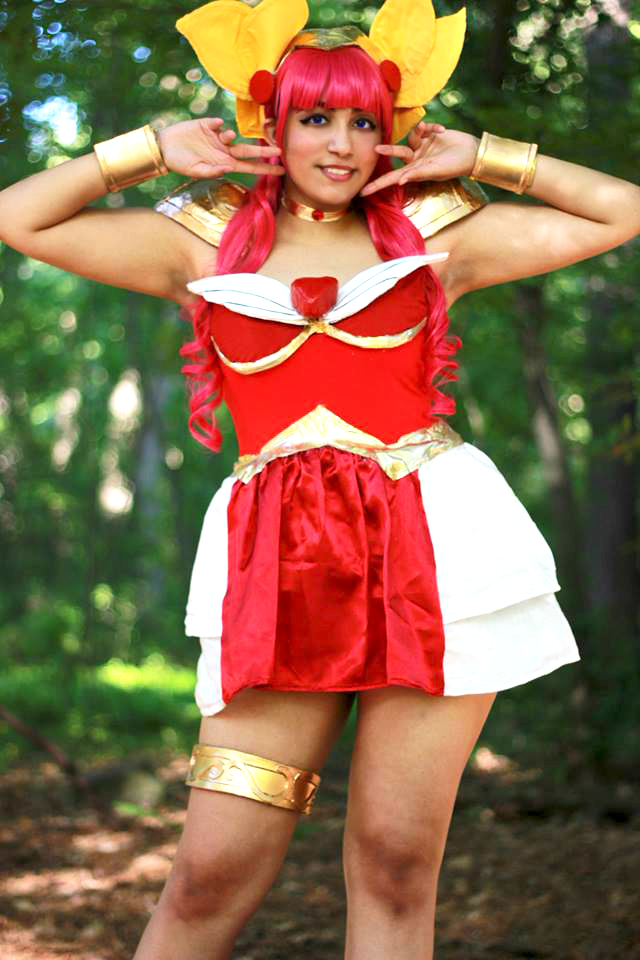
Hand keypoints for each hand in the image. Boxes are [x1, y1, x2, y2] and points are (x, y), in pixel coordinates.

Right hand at [156, 117, 284, 178]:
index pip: (248, 167)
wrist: (164, 148)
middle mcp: (223, 150)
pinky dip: (218, 123)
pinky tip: (214, 125)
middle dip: (264, 152)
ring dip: (230, 136)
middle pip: (248, 151)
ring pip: (232, 135)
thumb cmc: (180, 163)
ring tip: (224, 137)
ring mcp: (216, 137)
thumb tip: (228, 169)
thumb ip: (212, 171)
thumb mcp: (195, 171)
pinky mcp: (206, 125)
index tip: (281, 171)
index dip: (265, 169)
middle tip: (280, 150)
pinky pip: (217, 122)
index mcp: (223, 163)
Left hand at [360, 123, 478, 196]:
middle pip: (396, 155)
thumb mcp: (435, 171)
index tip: (362, 192)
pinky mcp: (430, 135)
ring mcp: (423, 146)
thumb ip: (417, 174)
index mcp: (415, 171)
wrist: (472, 152)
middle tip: (376, 149)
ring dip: (419, 132)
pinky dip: (431, 127)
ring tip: (430, 132)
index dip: (378, 185)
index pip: (392, 179)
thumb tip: (399, 182)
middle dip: (388, 151)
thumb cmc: (454, 166)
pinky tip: (442, 130)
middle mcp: (416, 159)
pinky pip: (424, 127)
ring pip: (411, 136)